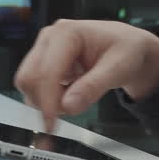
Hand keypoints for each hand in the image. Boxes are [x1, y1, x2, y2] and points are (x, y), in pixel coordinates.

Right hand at [14, 19, 158, 132]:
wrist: (129, 47)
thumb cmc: (127, 50)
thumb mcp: (119, 68)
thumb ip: (93, 87)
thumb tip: (68, 106)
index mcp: (67, 33)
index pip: (47, 72)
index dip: (47, 101)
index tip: (51, 126)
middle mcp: (50, 38)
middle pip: (29, 78)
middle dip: (44, 102)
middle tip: (68, 115)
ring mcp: (45, 50)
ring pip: (29, 85)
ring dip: (48, 101)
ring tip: (79, 97)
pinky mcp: (44, 63)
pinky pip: (37, 88)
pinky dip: (50, 99)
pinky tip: (73, 93)